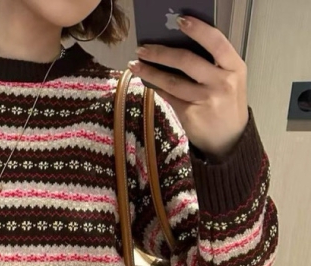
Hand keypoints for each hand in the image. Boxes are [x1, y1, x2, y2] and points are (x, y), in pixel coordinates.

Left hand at [128, 15, 248, 157]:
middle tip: (142, 48)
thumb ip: (212, 64)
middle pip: (186, 61)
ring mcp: (205, 100)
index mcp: (235, 67)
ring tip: (135, 64)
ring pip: (172, 81)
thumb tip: (177, 45)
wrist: (229, 139)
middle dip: (161, 52)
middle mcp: (221, 82)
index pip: (217, 42)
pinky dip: (156, 87)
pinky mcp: (190, 114)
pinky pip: (168, 96)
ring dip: (150, 71)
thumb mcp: (230, 80)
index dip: (198, 30)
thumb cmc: (227, 104)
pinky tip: (147, 80)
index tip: (180, 20)